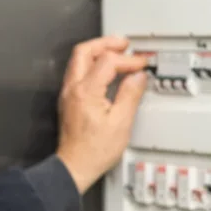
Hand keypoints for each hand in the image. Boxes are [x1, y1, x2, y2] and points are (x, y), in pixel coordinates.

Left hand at [56, 35, 148, 192]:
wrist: (75, 166)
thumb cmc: (94, 151)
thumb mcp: (121, 123)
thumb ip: (130, 95)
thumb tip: (138, 77)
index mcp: (86, 92)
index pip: (108, 61)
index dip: (128, 59)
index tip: (141, 64)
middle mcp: (73, 89)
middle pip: (85, 51)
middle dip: (106, 44)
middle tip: (124, 44)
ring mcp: (68, 94)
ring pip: (78, 60)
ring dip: (98, 52)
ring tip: (117, 53)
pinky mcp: (69, 100)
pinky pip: (78, 72)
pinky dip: (93, 64)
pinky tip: (106, 71)